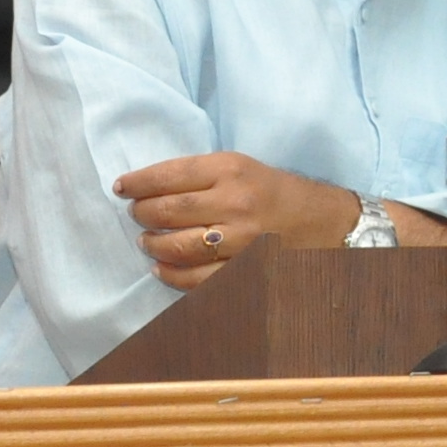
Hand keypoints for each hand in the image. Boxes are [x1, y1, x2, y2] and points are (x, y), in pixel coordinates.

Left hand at [115, 154, 365, 290]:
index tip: (121, 188)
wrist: (324, 222)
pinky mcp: (244, 269)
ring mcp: (240, 240)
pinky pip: (196, 279)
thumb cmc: (276, 191)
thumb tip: (149, 187)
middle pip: (168, 211)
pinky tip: (162, 269)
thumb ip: (200, 175)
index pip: (169, 175)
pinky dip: (171, 275)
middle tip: (136, 215)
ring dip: (153, 246)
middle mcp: (235, 202)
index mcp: (231, 169)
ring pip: (177, 247)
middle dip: (142, 214)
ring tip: (147, 241)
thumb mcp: (242, 167)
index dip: (138, 182)